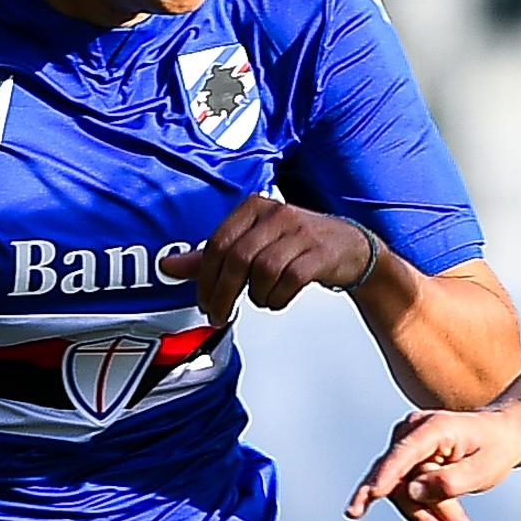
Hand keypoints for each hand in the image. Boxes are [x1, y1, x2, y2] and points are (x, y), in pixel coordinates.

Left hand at [161, 197, 376, 328]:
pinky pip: (290, 280)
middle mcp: (276, 214)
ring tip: (258, 300)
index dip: (205, 277)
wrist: (350, 247)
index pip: (218, 242)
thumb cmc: (297, 244)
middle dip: (223, 293)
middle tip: (219, 313)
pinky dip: (278, 297)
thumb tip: (169, 266)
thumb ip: (211, 257)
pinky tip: (277, 299)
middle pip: (238, 258)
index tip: (202, 300)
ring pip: (263, 270)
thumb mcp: (251, 244)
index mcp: (254, 207)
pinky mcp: (320, 253)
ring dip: (255, 295)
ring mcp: (300, 232)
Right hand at [345, 406, 520, 520]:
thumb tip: (412, 491)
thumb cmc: (495, 448)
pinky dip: (430, 514)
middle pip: (402, 482)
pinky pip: (410, 495)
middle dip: (426, 515)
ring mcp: (406, 448)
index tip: (372, 493)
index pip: (404, 453)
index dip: (387, 474)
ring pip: (405, 494)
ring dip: (432, 519)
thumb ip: (449, 481)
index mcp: (433, 427)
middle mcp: (412, 433)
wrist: (502, 436)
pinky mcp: (407, 464)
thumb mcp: (483, 469)